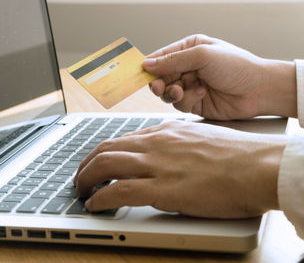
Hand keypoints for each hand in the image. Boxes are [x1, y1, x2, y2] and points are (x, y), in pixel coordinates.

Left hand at [74, 120, 285, 218]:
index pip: (122, 139)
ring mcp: (157, 165)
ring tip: (81, 191)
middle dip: (86, 164)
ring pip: (105, 164)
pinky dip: (100, 198)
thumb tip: (164, 157)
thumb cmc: (236, 155)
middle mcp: (155, 144)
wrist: (257, 166)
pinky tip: (95, 205)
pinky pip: (118, 191)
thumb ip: (176, 146)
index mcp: (165, 132)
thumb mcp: (199, 139)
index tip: (97, 162)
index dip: (103, 152)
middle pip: (106, 148)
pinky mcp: (162, 189)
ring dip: (86, 179)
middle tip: (81, 177)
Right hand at [142, 34, 295, 119]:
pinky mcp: (194, 102)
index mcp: (189, 49)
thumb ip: (173, 60)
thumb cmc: (237, 66)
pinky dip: (185, 100)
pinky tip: (200, 94)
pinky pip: (178, 103)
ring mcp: (190, 85)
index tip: (140, 74)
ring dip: (171, 92)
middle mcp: (188, 67)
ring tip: (181, 90)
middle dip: (159, 83)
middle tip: (160, 87)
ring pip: (167, 92)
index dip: (149, 66)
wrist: (259, 90)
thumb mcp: (202, 55)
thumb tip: (147, 64)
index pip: (161, 57)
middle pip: (160, 77)